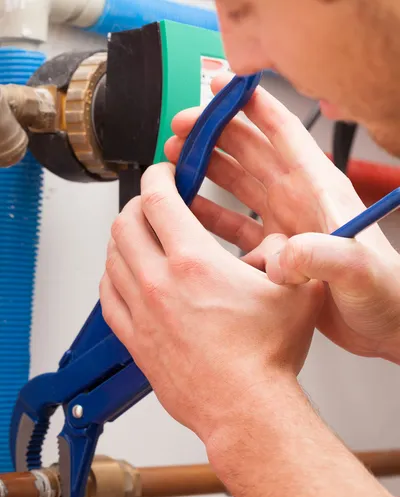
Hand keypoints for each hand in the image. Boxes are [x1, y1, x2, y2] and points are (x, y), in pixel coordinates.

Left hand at [100, 163, 321, 441]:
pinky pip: (107, 296)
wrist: (245, 410)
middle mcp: (159, 283)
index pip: (157, 199)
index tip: (165, 174)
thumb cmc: (266, 359)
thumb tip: (276, 244)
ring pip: (111, 257)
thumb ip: (286, 256)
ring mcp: (141, 313)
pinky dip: (113, 275)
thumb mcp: (294, 293)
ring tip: (142, 237)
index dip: (159, 176)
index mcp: (194, 262)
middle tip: (155, 205)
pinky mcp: (135, 340)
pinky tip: (127, 276)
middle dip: (139, 204)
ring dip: (124, 238)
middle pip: (125, 222)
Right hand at [165, 74, 399, 362]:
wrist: (384, 325)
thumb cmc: (384, 291)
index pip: (283, 133)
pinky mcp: (276, 252)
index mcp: (320, 190)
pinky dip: (211, 216)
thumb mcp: (359, 268)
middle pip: (251, 153)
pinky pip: (235, 226)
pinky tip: (191, 212)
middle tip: (183, 128)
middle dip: (215, 135)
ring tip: (178, 163)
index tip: (221, 86)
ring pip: (239, 186)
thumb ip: (324, 254)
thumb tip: (282, 255)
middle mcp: (299, 201)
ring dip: (209, 171)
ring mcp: (286, 225)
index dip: (252, 105)